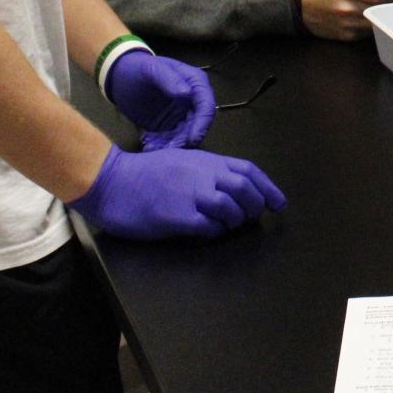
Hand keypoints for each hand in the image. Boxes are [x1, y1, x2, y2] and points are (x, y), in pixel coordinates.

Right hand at [68, 145, 286, 241]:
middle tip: (252, 217)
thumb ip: (209, 171)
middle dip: (255, 206)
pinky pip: (209, 227)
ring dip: (235, 221)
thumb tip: (235, 188)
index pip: (248, 171)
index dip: (268, 188)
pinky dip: (215, 232)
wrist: (113, 182)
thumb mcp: (183, 161)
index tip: (279, 204)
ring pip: (230, 209)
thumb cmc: (145, 173)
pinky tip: (208, 232)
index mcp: (206, 160)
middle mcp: (203, 175)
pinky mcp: (177, 217)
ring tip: (227, 225)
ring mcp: (190, 195)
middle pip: (244, 189)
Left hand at [104, 50, 214, 150]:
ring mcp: (181, 114)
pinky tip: (148, 146)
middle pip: (197, 125)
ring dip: (172, 144)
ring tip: (152, 148)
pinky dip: (162, 145)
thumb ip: (169, 79)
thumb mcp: (152, 69)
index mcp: (195, 83)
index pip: (206, 106)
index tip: (192, 139)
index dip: (201, 124)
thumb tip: (187, 94)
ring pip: (184, 135)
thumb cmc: (137, 68)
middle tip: (169, 149)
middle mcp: (192, 100)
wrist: (119, 76)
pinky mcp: (168, 125)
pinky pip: (170, 139)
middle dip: (185, 139)